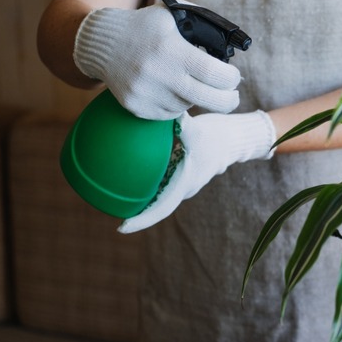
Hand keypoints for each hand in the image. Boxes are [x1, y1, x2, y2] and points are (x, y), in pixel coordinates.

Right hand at [73, 0, 240, 119]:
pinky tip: (168, 88)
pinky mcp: (137, 108)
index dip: (231, 78)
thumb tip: (231, 44)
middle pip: (210, 100)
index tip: (234, 76)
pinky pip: (170, 114)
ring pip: (188, 106)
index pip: (215, 74)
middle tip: (233, 97)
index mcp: (172, 50)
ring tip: (185, 80)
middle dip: (229, 100)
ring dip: (195, 97)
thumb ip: (203, 24)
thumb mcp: (173, 14)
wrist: (103, 43)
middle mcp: (159, 74)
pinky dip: (176, 104)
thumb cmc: (146, 27)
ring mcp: (146, 94)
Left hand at [118, 110, 275, 232]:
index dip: (142, 220)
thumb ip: (182, 125)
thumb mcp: (199, 130)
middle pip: (155, 206)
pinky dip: (144, 180)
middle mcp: (181, 188)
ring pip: (156, 194)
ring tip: (111, 193)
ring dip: (138, 197)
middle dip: (134, 212)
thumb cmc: (216, 137)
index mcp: (184, 184)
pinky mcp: (180, 174)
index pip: (160, 209)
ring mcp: (181, 182)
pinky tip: (128, 168)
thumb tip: (165, 113)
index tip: (122, 227)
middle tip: (108, 209)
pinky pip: (159, 181)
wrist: (233, 139)